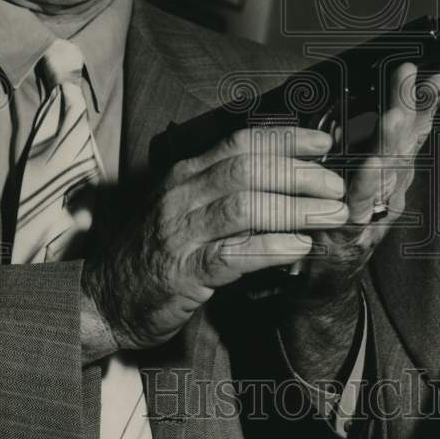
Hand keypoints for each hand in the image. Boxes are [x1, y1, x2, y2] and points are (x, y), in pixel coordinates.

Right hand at [83, 126, 349, 348]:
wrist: (103, 298)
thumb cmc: (154, 252)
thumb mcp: (185, 208)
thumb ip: (224, 191)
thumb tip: (283, 177)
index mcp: (184, 175)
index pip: (240, 143)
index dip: (286, 139)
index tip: (324, 142)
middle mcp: (181, 196)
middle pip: (248, 170)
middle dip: (299, 173)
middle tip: (335, 185)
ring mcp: (180, 233)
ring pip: (244, 207)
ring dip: (295, 208)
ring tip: (331, 214)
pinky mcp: (182, 272)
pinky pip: (232, 254)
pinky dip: (271, 247)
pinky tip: (299, 247)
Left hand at [285, 62, 439, 300]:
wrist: (326, 272)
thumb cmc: (341, 215)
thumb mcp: (361, 171)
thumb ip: (367, 138)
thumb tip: (367, 99)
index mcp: (394, 167)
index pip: (414, 128)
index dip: (426, 102)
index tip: (439, 75)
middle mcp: (392, 185)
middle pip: (405, 142)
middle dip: (411, 107)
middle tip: (416, 75)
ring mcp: (375, 206)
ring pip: (388, 169)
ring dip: (392, 141)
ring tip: (394, 113)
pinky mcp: (352, 224)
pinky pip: (360, 200)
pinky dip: (367, 180)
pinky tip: (370, 162)